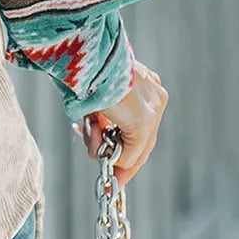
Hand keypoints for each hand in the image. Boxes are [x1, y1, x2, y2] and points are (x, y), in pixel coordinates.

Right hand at [71, 60, 168, 187]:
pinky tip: (96, 132)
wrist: (86, 53)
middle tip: (112, 184)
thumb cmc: (82, 67)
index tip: (113, 165)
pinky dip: (111, 154)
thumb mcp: (95, 95)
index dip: (124, 149)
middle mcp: (155, 97)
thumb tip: (99, 149)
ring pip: (134, 151)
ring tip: (89, 131)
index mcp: (145, 84)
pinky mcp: (144, 121)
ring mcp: (153, 109)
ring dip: (105, 151)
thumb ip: (102, 120)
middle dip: (122, 163)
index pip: (140, 126)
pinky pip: (129, 154)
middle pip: (142, 143)